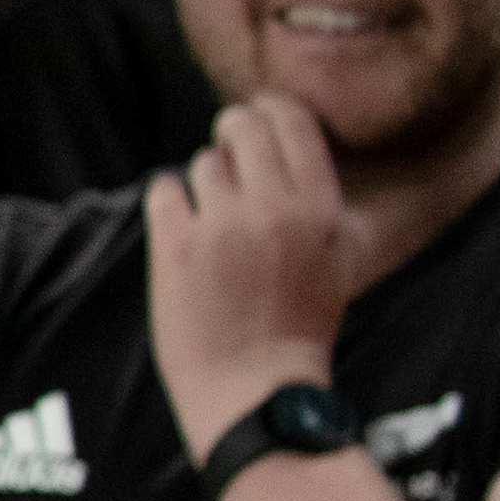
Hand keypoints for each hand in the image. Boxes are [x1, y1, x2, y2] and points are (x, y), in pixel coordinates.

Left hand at [143, 94, 355, 461]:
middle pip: (242, 128)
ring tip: (210, 221)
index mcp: (321, 208)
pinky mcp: (176, 247)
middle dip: (230, 133)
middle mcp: (274, 208)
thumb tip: (288, 144)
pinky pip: (164, 190)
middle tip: (224, 148)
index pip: (292, 122)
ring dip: (202, 184)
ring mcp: (222, 226)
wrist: (256, 388)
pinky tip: (178, 228)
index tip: (257, 118)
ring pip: (202, 163)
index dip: (269, 112)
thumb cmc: (296, 328)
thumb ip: (315, 199)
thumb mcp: (335, 257)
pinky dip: (168, 203)